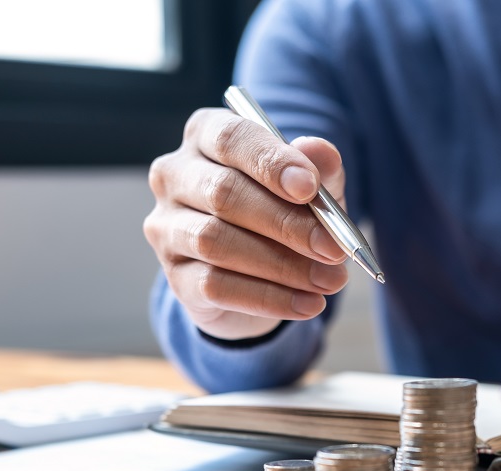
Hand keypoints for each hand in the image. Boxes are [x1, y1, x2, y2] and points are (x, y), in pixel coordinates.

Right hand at [144, 108, 349, 340]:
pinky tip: (308, 304)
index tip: (310, 188)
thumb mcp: (310, 189)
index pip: (230, 138)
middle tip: (333, 248)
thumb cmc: (283, 213)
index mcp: (205, 136)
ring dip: (282, 265)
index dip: (270, 162)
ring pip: (216, 242)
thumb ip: (319, 169)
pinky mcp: (175, 276)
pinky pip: (216, 286)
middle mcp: (175, 175)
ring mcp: (167, 227)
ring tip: (330, 281)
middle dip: (286, 223)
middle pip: (223, 193)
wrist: (259, 276)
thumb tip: (320, 152)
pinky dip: (269, 297)